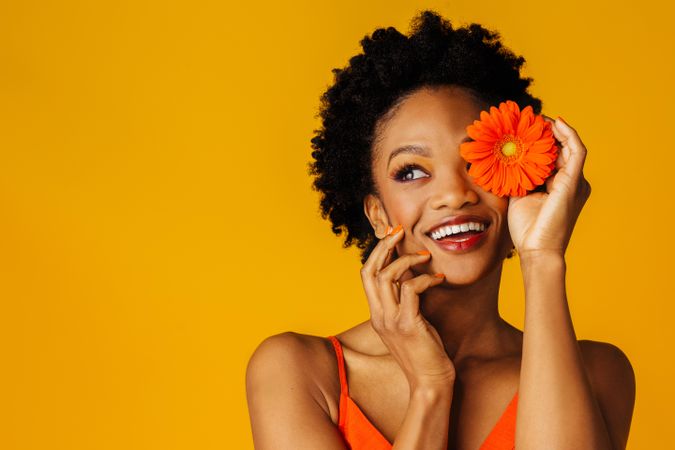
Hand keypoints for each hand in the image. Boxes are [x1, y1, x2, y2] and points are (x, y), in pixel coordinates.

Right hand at [360, 225, 455, 390]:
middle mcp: (379, 315)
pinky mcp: (408, 324)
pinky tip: (439, 279)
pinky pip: (411, 289)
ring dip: (407, 260)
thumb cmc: (425, 352)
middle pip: (369, 270)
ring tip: (425, 257)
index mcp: (377, 313)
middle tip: (400, 231)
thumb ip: (404, 301)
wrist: (430, 382)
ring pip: (386, 276)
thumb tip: (411, 274)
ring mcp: (391, 320)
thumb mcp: (409, 322)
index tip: (392, 236)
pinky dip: (425, 279)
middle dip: (384, 246)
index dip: (377, 252)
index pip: (366, 274)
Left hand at [507, 116, 591, 258]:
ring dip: (555, 129)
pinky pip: (577, 150)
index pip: (551, 155)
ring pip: (569, 145)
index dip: (538, 140)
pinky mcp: (575, 181)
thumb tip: (500, 160)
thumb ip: (516, 178)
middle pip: (560, 148)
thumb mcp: (518, 196)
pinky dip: (567, 134)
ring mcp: (575, 181)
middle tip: (527, 118)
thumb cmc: (527, 228)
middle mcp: (570, 181)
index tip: (521, 128)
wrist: (536, 250)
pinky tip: (554, 123)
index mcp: (558, 185)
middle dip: (545, 131)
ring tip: (538, 117)